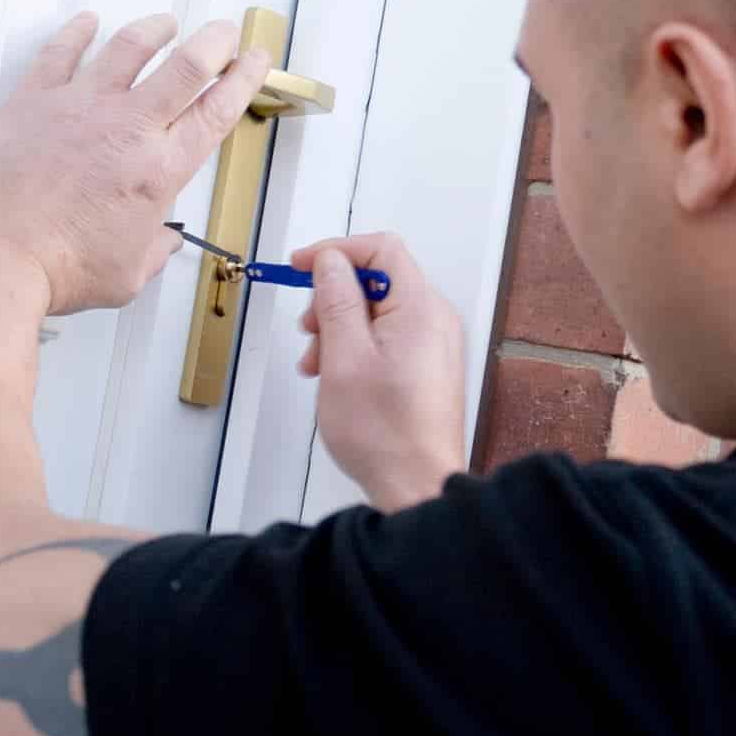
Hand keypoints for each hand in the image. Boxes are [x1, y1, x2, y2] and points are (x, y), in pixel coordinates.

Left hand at [0, 11, 271, 313]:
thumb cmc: (56, 269)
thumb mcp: (127, 275)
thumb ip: (153, 250)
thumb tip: (161, 242)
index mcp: (158, 171)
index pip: (216, 111)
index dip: (244, 80)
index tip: (255, 62)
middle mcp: (126, 129)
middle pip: (186, 65)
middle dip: (215, 41)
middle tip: (225, 32)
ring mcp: (79, 107)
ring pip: (128, 47)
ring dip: (154, 29)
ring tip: (165, 22)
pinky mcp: (34, 100)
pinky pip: (60, 52)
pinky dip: (78, 31)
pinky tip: (87, 22)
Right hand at [293, 233, 466, 510]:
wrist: (418, 486)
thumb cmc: (383, 433)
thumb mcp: (343, 357)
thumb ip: (336, 301)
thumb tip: (331, 262)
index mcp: (420, 309)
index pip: (381, 249)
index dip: (336, 252)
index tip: (300, 267)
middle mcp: (435, 320)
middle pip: (378, 280)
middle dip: (333, 298)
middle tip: (308, 331)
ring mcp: (434, 346)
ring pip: (378, 313)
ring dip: (339, 328)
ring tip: (316, 366)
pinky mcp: (428, 368)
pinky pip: (388, 339)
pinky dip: (356, 348)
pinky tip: (335, 376)